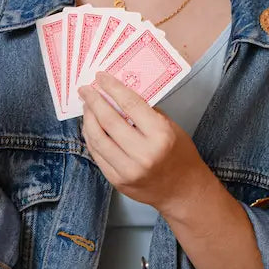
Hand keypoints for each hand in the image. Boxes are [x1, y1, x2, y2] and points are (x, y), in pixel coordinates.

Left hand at [79, 73, 214, 213]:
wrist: (183, 191)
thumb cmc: (179, 155)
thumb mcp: (171, 128)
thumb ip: (147, 113)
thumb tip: (120, 95)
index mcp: (161, 135)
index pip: (131, 105)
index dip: (113, 88)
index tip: (101, 77)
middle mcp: (143, 153)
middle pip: (109, 121)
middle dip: (94, 101)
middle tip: (85, 90)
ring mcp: (128, 169)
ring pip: (97, 138)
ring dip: (87, 119)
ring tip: (86, 107)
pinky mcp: (116, 180)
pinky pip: (97, 154)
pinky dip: (90, 137)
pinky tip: (89, 126)